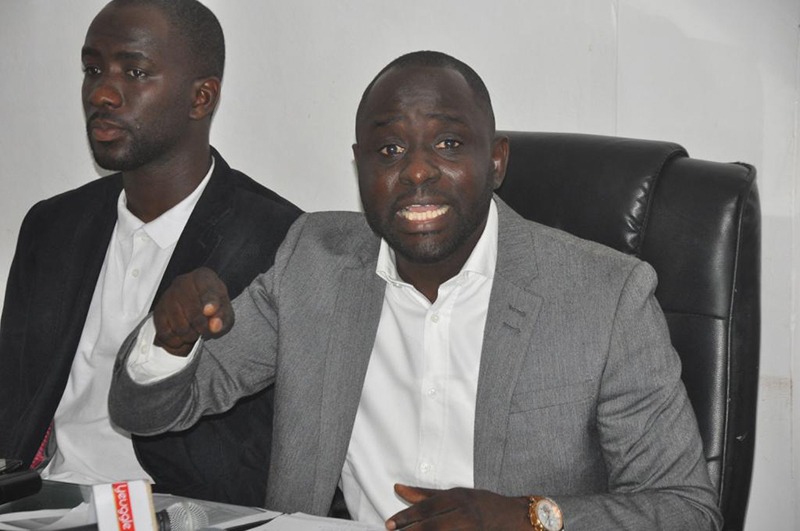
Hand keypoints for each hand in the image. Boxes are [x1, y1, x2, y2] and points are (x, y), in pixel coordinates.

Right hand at [152, 267, 233, 355]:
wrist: (197, 301)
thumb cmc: (212, 304)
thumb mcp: (224, 309)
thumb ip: (222, 317)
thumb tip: (214, 326)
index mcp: (203, 278)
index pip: (207, 291)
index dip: (210, 303)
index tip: (210, 312)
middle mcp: (182, 283)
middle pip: (193, 313)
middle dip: (202, 328)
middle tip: (205, 329)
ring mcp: (167, 297)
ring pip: (179, 327)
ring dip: (189, 336)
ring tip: (195, 332)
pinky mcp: (158, 312)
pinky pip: (165, 333)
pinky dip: (175, 341)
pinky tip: (182, 338)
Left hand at [386, 484, 529, 529]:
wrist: (513, 517)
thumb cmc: (479, 503)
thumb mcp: (453, 494)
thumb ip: (424, 494)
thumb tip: (397, 487)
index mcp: (456, 498)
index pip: (426, 508)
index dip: (406, 517)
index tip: (388, 524)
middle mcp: (464, 514)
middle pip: (432, 526)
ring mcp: (471, 530)